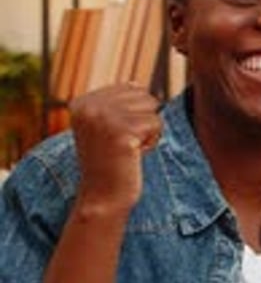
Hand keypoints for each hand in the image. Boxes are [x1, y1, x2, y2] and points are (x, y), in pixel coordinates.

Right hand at [70, 83, 162, 213]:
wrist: (102, 199)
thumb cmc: (110, 164)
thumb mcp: (105, 127)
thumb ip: (117, 103)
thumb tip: (139, 83)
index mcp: (82, 102)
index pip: (132, 87)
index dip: (133, 114)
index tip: (114, 137)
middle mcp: (89, 106)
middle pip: (144, 95)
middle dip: (143, 121)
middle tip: (123, 145)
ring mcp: (104, 118)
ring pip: (152, 108)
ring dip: (148, 132)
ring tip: (128, 150)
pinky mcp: (122, 133)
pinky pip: (156, 124)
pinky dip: (152, 142)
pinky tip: (133, 156)